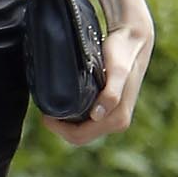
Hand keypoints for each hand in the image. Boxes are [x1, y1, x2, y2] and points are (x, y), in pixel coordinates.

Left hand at [41, 17, 152, 148]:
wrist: (132, 40)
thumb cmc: (123, 53)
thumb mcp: (117, 71)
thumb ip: (111, 93)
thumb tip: (97, 116)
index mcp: (118, 119)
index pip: (80, 136)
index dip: (58, 129)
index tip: (45, 114)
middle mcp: (117, 122)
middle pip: (79, 136)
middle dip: (60, 127)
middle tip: (45, 109)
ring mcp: (113, 116)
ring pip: (82, 129)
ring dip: (65, 122)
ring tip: (53, 104)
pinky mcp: (109, 108)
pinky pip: (86, 121)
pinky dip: (72, 115)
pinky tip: (64, 101)